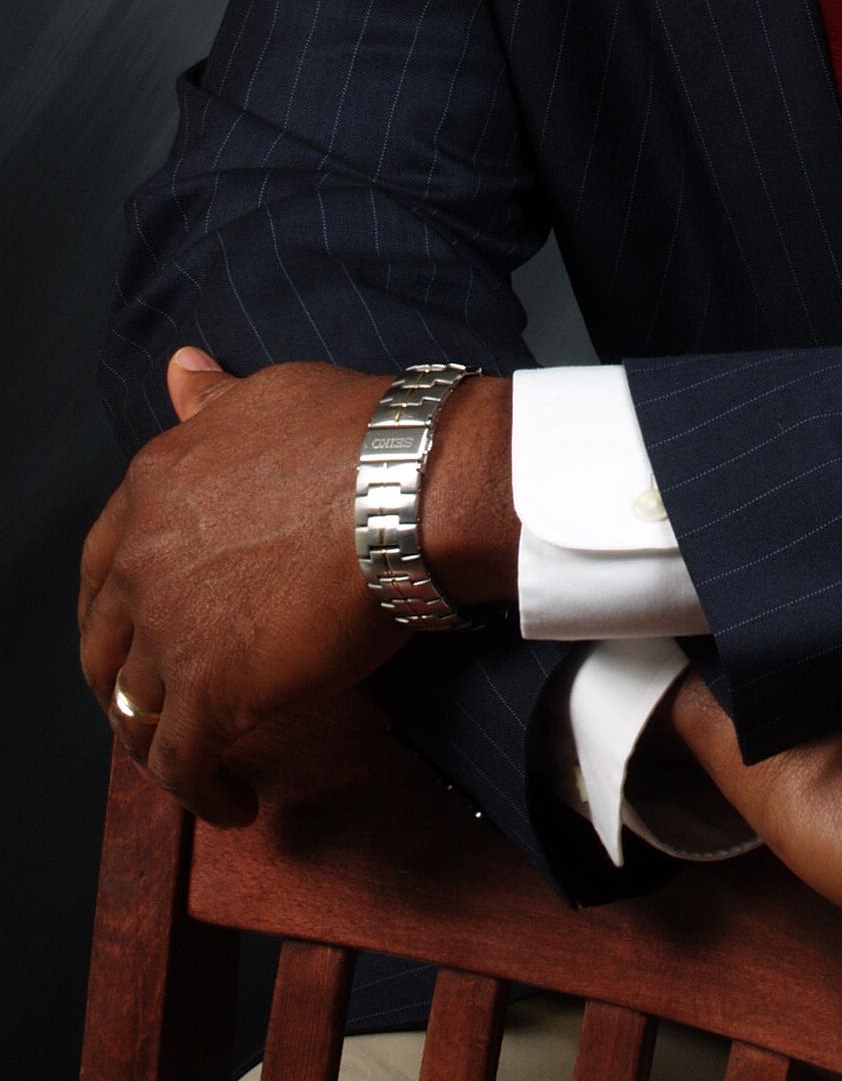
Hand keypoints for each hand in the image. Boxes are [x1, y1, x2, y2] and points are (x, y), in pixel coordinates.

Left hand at [77, 351, 510, 824]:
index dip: (115, 608)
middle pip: (104, 645)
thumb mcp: (267, 397)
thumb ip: (210, 401)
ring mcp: (171, 632)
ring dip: (158, 742)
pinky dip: (201, 792)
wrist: (411, 486)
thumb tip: (180, 368)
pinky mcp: (214, 693)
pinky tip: (234, 802)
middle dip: (121, 682)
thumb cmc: (358, 433)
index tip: (141, 630)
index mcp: (150, 489)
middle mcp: (141, 561)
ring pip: (135, 710)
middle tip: (155, 703)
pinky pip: (181, 764)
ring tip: (194, 759)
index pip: (101, 565)